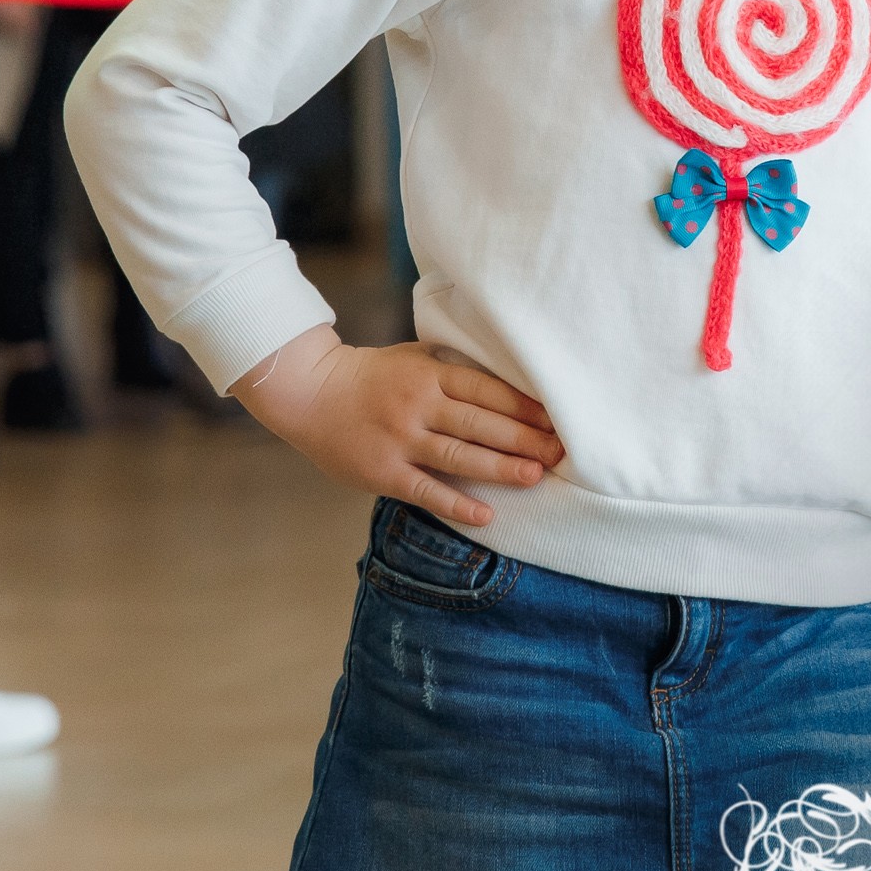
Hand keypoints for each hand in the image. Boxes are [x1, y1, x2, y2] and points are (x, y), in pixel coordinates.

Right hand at [230, 324, 565, 524]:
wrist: (309, 392)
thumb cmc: (370, 375)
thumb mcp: (413, 356)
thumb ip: (453, 368)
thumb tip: (505, 381)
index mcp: (430, 375)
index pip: (487, 391)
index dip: (524, 406)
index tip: (557, 419)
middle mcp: (418, 406)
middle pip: (481, 424)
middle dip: (524, 438)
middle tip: (561, 453)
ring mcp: (401, 440)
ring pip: (459, 456)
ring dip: (500, 467)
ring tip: (535, 475)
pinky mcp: (384, 472)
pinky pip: (426, 490)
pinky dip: (457, 503)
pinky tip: (486, 514)